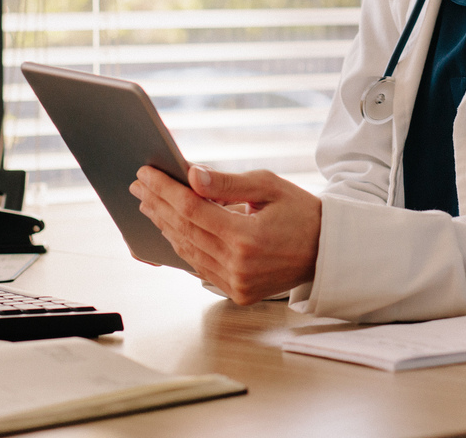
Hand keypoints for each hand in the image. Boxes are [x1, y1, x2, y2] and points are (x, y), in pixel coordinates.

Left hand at [129, 165, 321, 304]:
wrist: (327, 251)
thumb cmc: (300, 212)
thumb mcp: (269, 186)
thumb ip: (227, 184)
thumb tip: (191, 176)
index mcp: (247, 237)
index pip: (192, 209)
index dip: (165, 189)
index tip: (146, 173)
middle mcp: (238, 265)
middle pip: (184, 229)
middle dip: (158, 204)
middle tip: (139, 185)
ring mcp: (236, 283)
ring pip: (187, 250)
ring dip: (164, 225)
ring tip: (148, 204)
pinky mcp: (237, 292)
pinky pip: (199, 267)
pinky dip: (182, 245)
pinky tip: (170, 228)